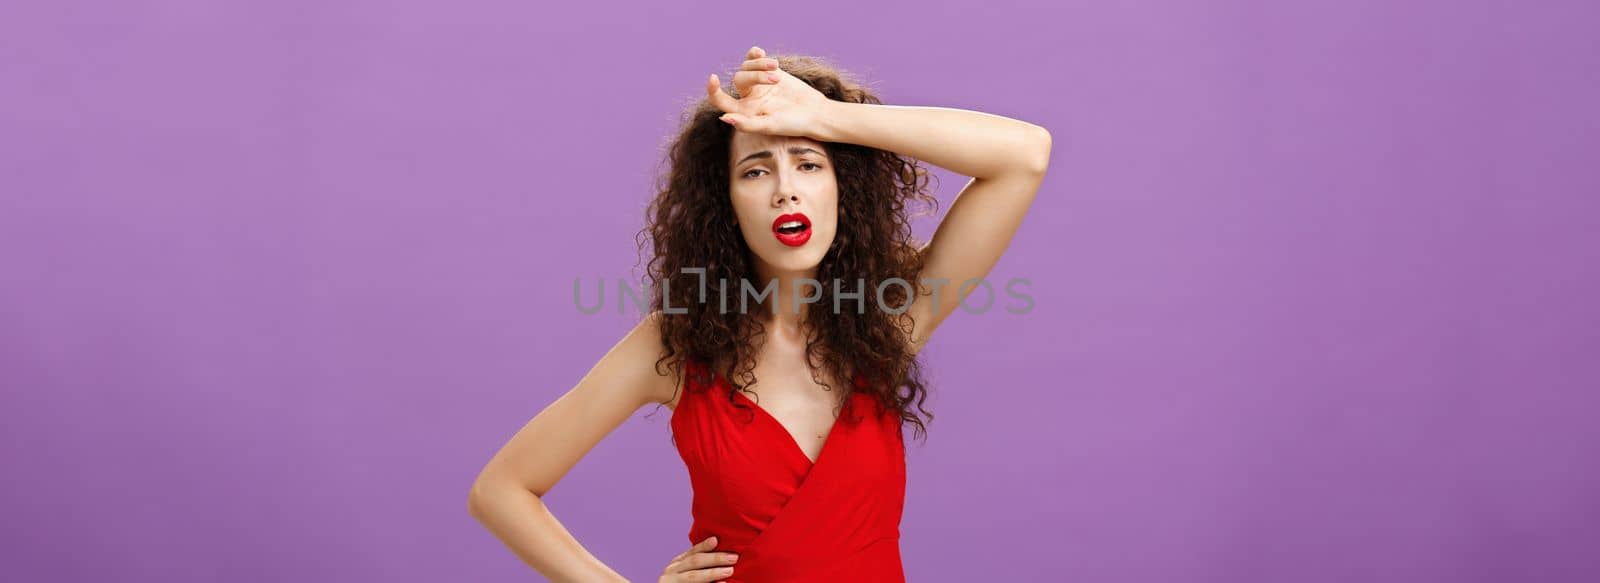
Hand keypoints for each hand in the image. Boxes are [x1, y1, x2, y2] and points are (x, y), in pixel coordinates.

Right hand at [658, 536, 738, 581]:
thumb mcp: (688, 572)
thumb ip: (700, 565)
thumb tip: (721, 551)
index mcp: (677, 564)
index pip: (692, 552)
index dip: (704, 546)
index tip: (716, 540)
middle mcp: (672, 571)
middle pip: (694, 562)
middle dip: (715, 558)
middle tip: (733, 558)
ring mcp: (671, 582)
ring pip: (694, 576)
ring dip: (713, 573)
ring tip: (729, 571)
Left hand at [706, 45, 832, 138]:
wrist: (814, 112)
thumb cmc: (792, 124)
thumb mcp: (769, 126)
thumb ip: (747, 124)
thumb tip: (724, 118)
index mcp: (743, 111)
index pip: (720, 101)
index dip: (713, 90)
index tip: (713, 78)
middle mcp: (748, 96)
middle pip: (739, 78)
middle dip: (756, 75)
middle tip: (776, 79)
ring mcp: (757, 82)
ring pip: (747, 66)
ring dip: (760, 65)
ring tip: (776, 68)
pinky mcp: (769, 71)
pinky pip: (754, 59)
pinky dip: (755, 54)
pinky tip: (760, 53)